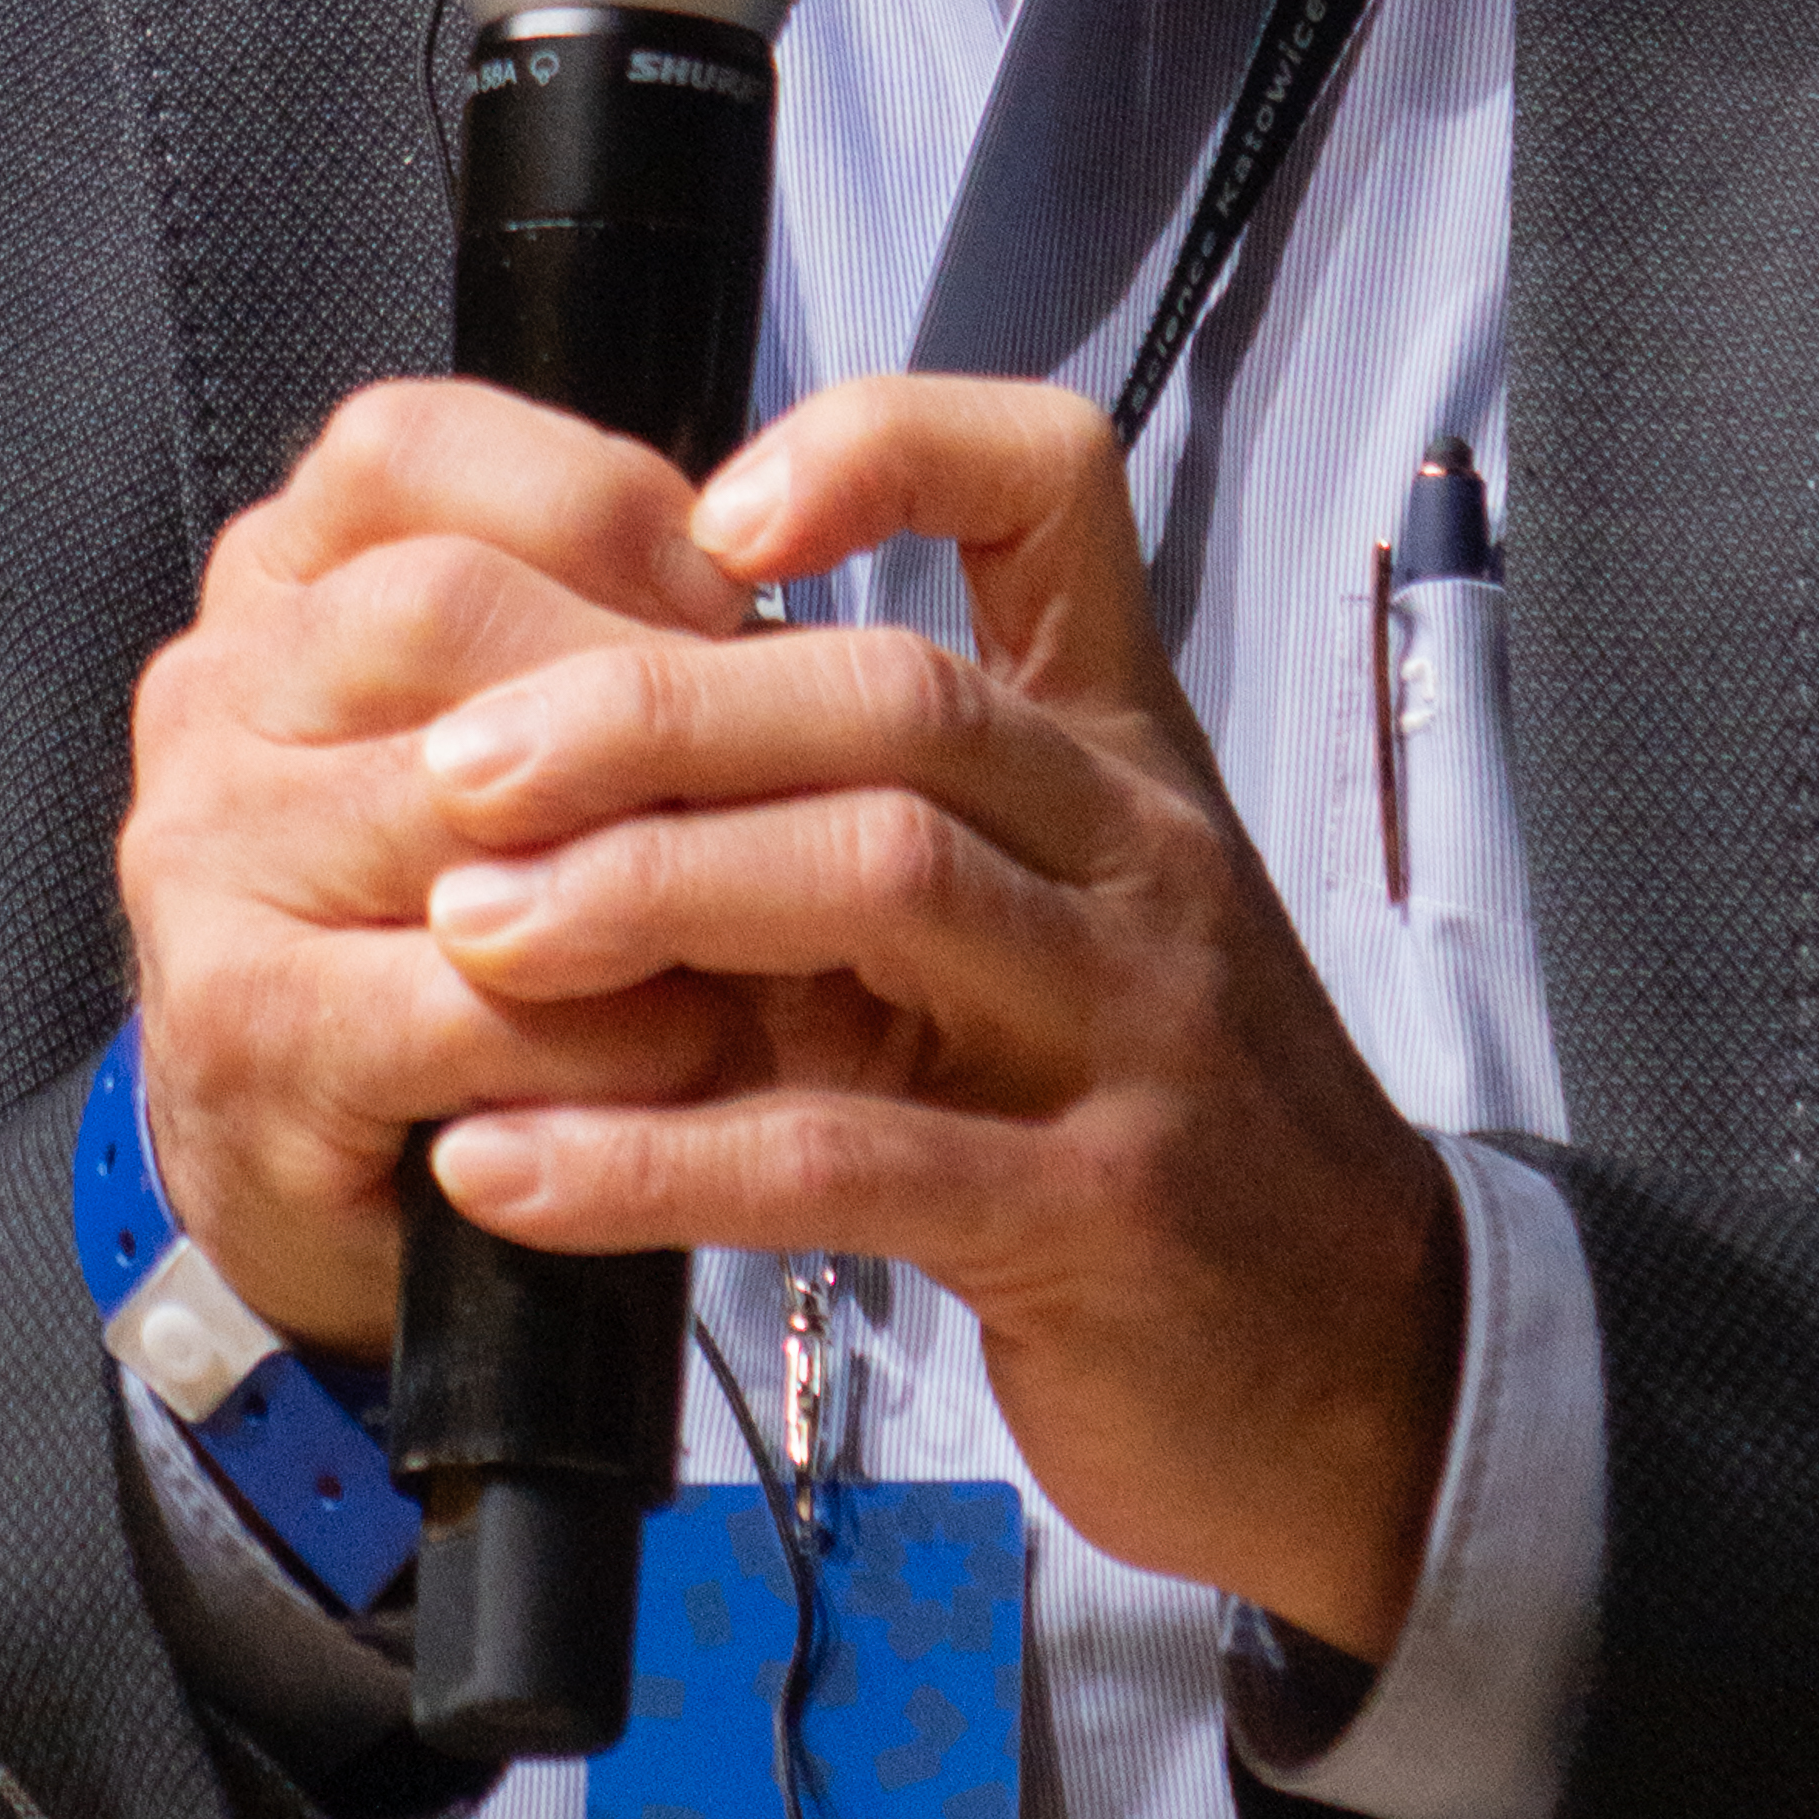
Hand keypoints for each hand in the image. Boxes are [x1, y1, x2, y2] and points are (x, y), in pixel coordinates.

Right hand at [113, 380, 763, 1356]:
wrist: (317, 1173)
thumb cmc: (455, 924)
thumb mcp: (518, 731)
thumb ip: (594, 620)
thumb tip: (774, 564)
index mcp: (278, 585)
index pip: (405, 452)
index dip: (600, 503)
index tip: (736, 594)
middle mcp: (212, 697)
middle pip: (438, 606)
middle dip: (647, 685)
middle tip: (791, 767)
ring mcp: (202, 861)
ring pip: (461, 800)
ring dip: (655, 861)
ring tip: (775, 910)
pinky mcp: (241, 1030)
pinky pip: (469, 994)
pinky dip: (615, 1026)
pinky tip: (694, 1048)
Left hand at [414, 374, 1460, 1661]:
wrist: (1361, 1368)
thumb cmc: (1150, 1121)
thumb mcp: (1036, 927)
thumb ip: (857, 831)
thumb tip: (580, 753)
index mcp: (1117, 750)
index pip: (1050, 490)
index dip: (881, 450)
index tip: (705, 515)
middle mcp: (1138, 853)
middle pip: (894, 700)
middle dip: (650, 711)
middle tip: (457, 768)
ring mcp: (1135, 1029)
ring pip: (882, 880)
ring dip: (644, 892)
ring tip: (465, 933)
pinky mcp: (1099, 1216)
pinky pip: (849, 1157)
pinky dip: (652, 1159)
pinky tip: (504, 1167)